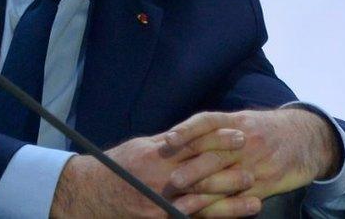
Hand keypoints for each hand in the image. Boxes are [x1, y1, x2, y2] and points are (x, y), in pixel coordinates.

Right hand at [51, 127, 252, 217]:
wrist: (89, 195)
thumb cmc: (118, 167)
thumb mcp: (142, 147)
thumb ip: (170, 142)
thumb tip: (197, 133)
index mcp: (158, 154)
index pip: (196, 142)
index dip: (220, 139)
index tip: (240, 136)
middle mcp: (161, 178)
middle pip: (203, 174)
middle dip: (230, 172)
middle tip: (255, 169)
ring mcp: (160, 203)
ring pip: (202, 202)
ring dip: (230, 203)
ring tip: (255, 201)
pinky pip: (189, 218)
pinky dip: (210, 218)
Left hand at [163, 108, 341, 216]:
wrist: (307, 139)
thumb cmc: (267, 130)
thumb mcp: (245, 120)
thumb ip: (216, 129)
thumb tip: (175, 138)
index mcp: (238, 122)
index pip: (208, 122)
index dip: (187, 130)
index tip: (167, 140)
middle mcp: (246, 141)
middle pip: (215, 154)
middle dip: (192, 169)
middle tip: (171, 180)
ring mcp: (256, 164)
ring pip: (226, 180)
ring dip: (202, 194)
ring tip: (180, 205)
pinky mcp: (265, 184)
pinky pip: (240, 199)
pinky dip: (220, 209)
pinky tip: (203, 215)